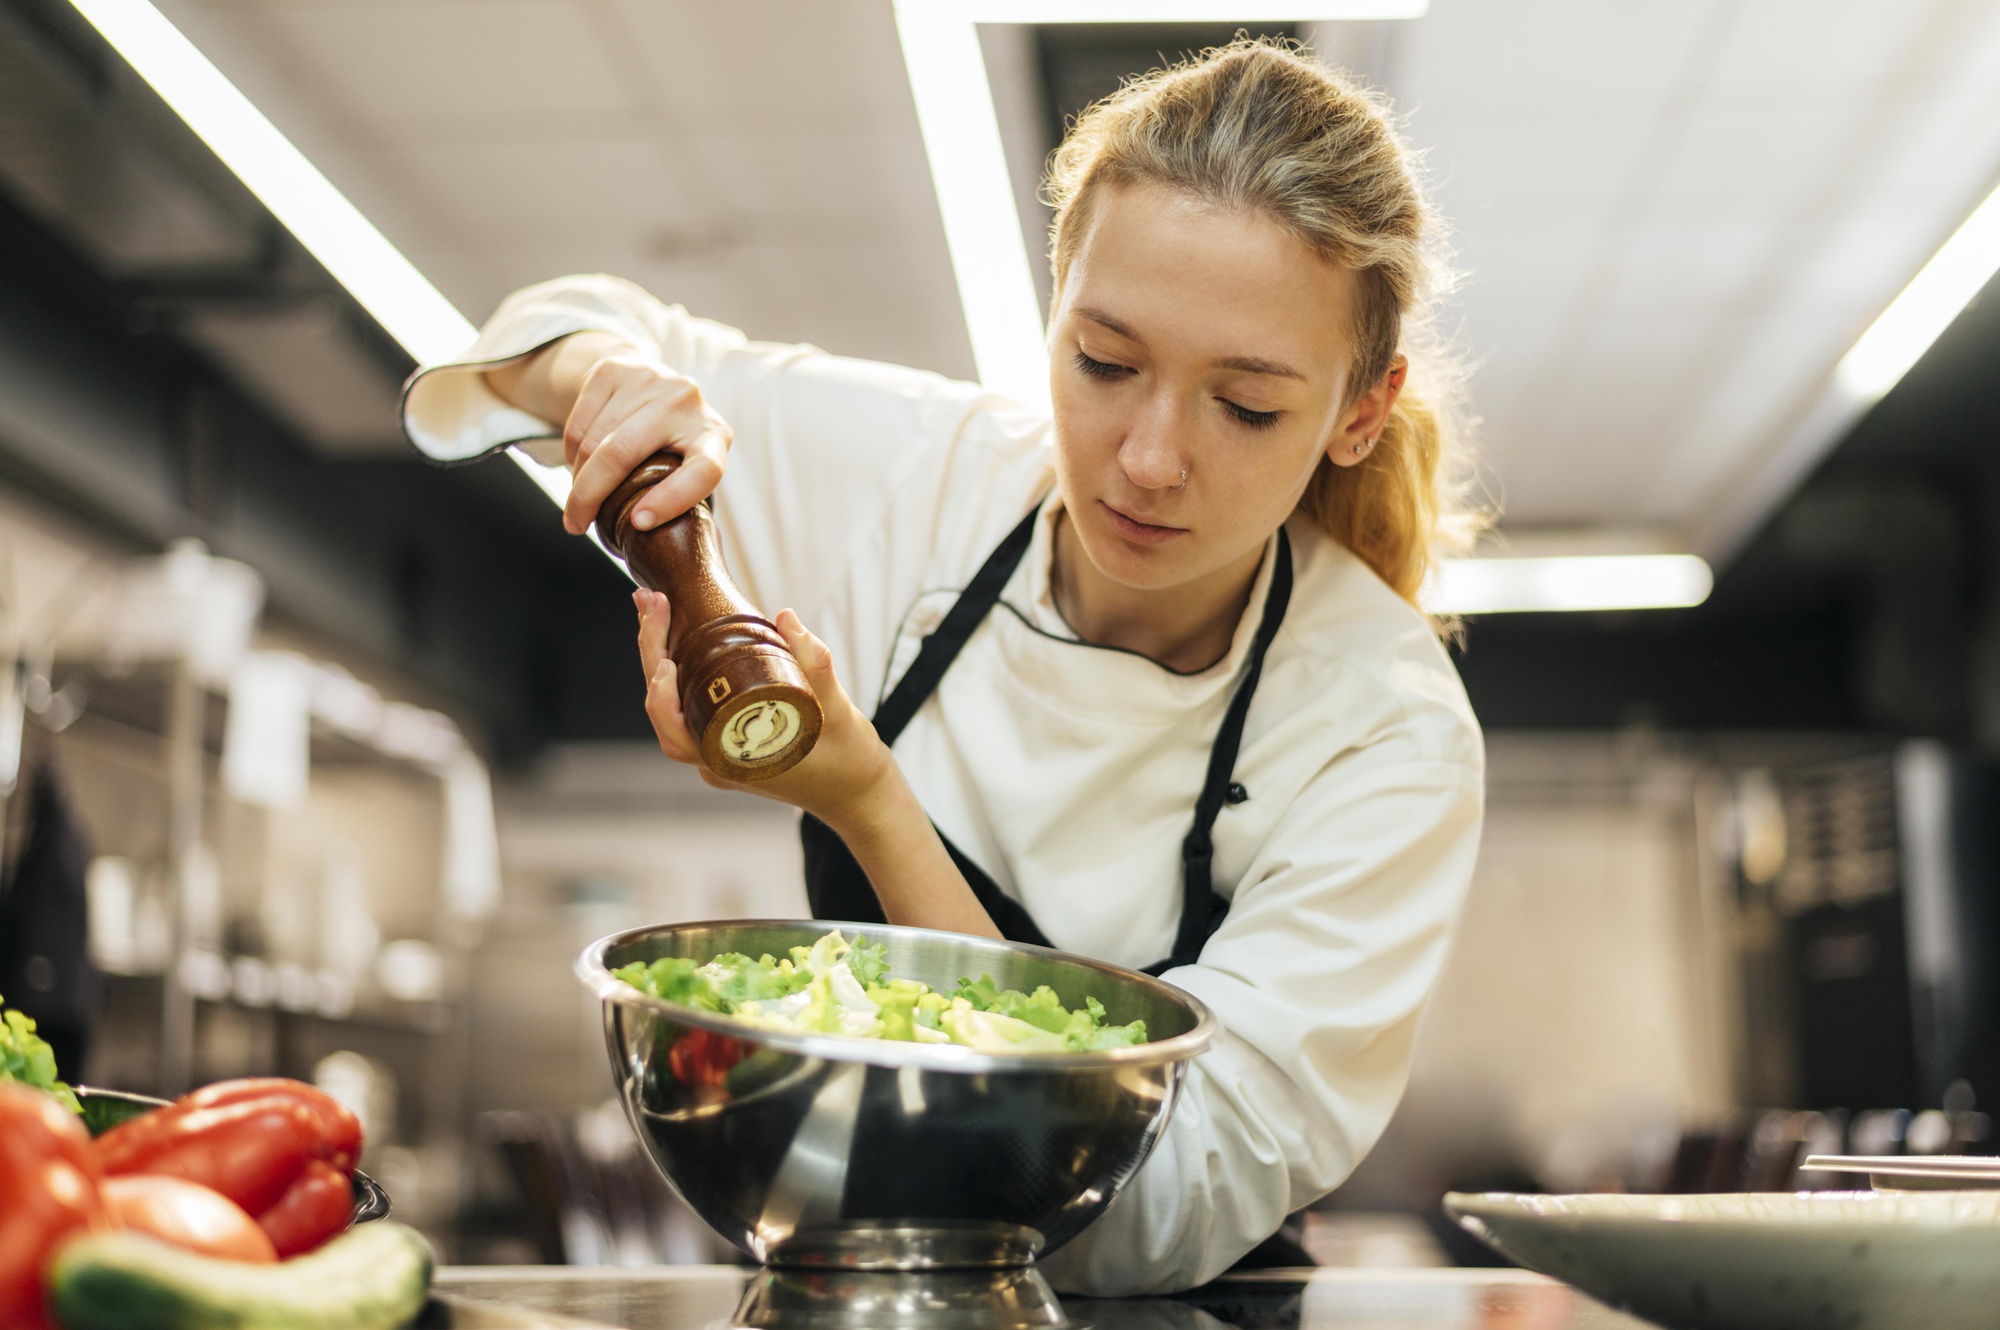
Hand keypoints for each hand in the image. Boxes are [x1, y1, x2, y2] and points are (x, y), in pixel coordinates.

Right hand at [563, 351, 732, 536]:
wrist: (652, 382)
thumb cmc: (672, 442)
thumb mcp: (686, 467)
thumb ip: (674, 493)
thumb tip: (638, 539)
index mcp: (714, 435)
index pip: (702, 471)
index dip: (672, 500)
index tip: (638, 523)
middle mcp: (686, 401)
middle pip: (623, 453)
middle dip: (590, 495)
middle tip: (575, 525)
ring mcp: (650, 380)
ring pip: (593, 439)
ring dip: (577, 477)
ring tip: (578, 495)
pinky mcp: (615, 369)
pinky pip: (578, 422)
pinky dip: (570, 452)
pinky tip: (577, 464)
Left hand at [633, 590, 893, 830]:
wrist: (859, 794)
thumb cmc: (849, 763)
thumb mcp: (838, 712)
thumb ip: (814, 666)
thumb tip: (785, 617)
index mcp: (733, 763)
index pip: (676, 732)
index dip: (662, 696)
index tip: (665, 660)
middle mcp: (717, 762)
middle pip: (665, 712)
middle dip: (652, 653)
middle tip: (651, 602)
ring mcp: (720, 754)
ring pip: (674, 708)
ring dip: (660, 660)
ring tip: (657, 611)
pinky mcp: (728, 742)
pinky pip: (692, 708)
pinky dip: (680, 674)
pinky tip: (680, 638)